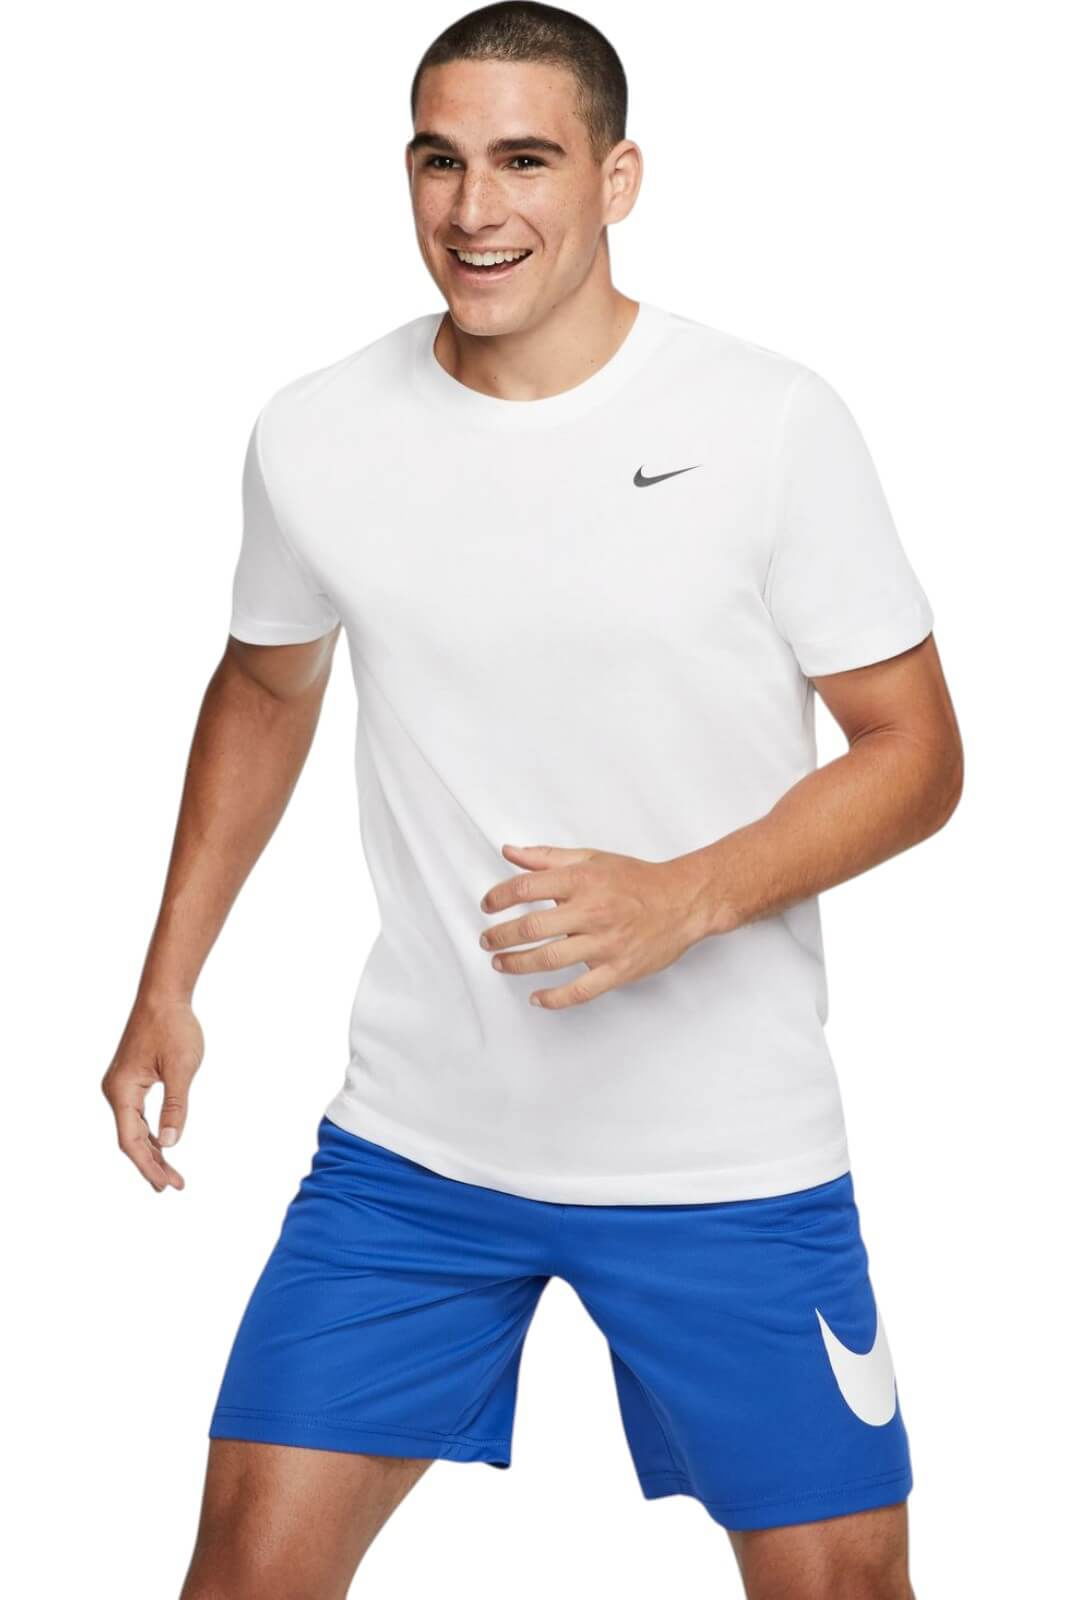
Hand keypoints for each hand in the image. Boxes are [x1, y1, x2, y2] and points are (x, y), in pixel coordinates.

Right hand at [100, 996, 203, 1190]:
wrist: (163, 996)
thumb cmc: (173, 1027)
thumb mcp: (181, 1068)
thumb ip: (175, 1106)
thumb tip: (172, 1144)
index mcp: (122, 1091)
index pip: (131, 1141)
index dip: (148, 1166)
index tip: (166, 1185)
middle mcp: (115, 1091)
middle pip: (131, 1139)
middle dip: (152, 1164)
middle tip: (174, 1185)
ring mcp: (120, 1086)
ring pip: (133, 1129)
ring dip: (152, 1151)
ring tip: (170, 1175)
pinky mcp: (130, 1080)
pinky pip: (136, 1116)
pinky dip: (150, 1134)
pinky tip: (164, 1146)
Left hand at [478, 843, 708, 1008]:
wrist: (683, 901)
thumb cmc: (636, 880)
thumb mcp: (591, 859)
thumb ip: (547, 858)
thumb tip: (510, 851)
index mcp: (583, 881)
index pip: (527, 888)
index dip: (499, 897)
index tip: (487, 906)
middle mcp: (592, 912)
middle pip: (531, 927)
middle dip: (500, 936)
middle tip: (486, 941)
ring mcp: (605, 944)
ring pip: (549, 959)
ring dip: (517, 964)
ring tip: (500, 963)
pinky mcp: (618, 970)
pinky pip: (580, 991)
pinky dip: (554, 998)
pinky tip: (537, 998)